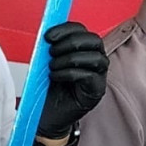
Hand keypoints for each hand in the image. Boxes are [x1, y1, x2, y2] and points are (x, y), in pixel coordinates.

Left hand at [37, 22, 108, 138]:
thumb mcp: (47, 63)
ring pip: (95, 57)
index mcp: (83, 49)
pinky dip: (70, 73)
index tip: (48, 36)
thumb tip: (47, 36)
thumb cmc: (49, 90)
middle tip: (51, 52)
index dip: (66, 29)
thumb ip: (50, 49)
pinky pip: (90, 76)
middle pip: (94, 40)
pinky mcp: (97, 90)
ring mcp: (99, 75)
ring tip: (52, 67)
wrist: (47, 116)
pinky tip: (56, 77)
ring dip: (70, 59)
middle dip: (70, 42)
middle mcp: (95, 60)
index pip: (82, 30)